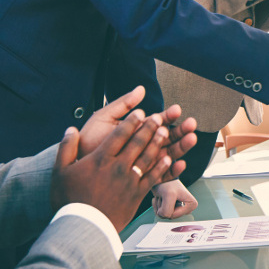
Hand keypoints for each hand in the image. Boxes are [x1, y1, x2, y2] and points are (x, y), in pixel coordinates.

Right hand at [50, 113, 173, 230]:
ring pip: (148, 157)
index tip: (140, 112)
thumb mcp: (60, 172)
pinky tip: (168, 159)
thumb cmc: (70, 201)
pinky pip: (153, 178)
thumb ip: (66, 148)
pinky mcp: (136, 195)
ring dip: (158, 143)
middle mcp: (118, 167)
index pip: (119, 134)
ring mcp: (129, 181)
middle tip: (158, 117)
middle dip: (149, 127)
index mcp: (100, 159)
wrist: (83, 227)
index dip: (131, 121)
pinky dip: (161, 167)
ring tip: (166, 131)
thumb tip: (71, 130)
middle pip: (137, 142)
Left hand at [79, 88, 196, 182]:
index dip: (169, 116)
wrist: (77, 165)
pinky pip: (161, 177)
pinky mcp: (142, 179)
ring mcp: (144, 163)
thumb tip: (141, 88)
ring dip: (181, 147)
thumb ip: (123, 104)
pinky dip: (172, 171)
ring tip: (191, 139)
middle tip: (191, 124)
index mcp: (136, 131)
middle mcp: (142, 147)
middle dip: (181, 131)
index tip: (177, 110)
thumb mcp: (105, 117)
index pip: (157, 122)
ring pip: (168, 155)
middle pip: (167, 138)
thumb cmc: (89, 141)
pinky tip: (180, 164)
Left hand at [152, 179, 198, 217]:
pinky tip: (161, 197)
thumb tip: (163, 216)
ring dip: (159, 205)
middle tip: (165, 195)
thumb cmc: (168, 183)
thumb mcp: (169, 195)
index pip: (174, 215)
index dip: (167, 207)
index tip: (169, 196)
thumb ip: (167, 210)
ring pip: (163, 215)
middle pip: (169, 216)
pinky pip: (160, 213)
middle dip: (163, 206)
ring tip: (163, 195)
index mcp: (191, 205)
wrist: (161, 177)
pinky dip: (157, 205)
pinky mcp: (171, 208)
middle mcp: (186, 209)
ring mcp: (178, 209)